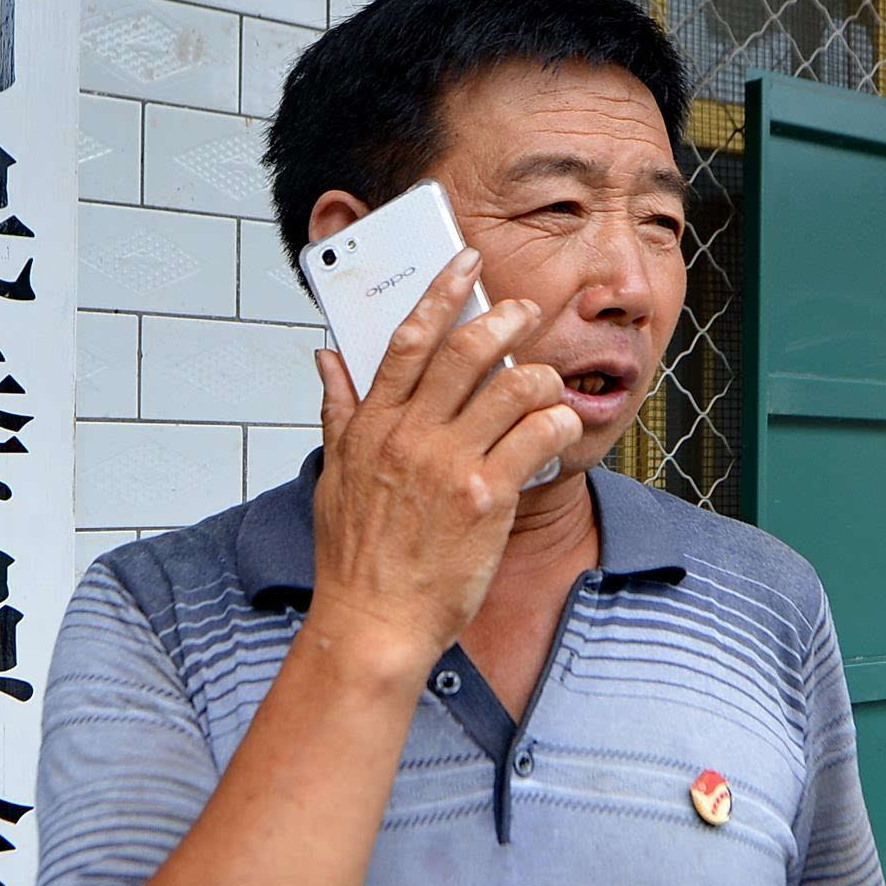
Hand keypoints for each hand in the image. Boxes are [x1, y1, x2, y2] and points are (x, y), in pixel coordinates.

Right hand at [306, 249, 580, 674]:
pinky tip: (561, 430)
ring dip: (540, 376)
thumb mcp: (334, 477)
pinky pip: (537, 436)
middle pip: (466, 350)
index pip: (407, 340)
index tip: (464, 262)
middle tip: (527, 311)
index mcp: (371, 426)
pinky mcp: (487, 496)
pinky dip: (558, 423)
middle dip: (505, 319)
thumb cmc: (357, 559)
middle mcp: (409, 435)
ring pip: (511, 386)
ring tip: (548, 384)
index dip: (440, 293)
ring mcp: (448, 463)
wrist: (373, 623)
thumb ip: (338, 411)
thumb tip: (325, 359)